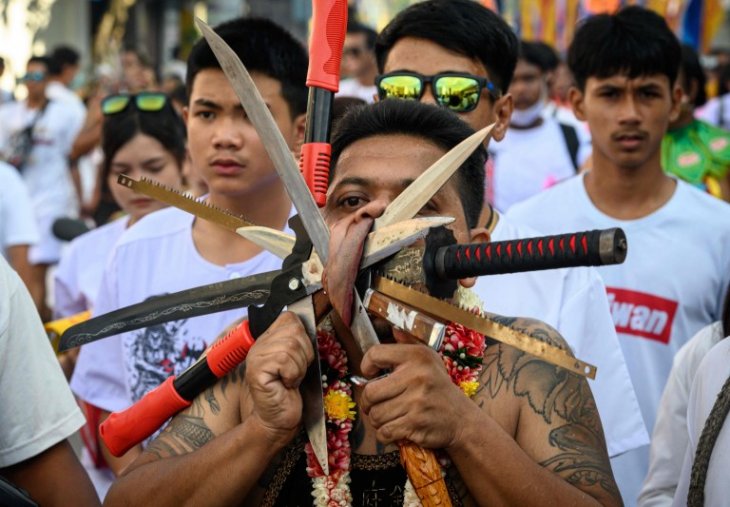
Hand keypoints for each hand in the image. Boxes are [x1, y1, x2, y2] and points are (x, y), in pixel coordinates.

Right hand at [244, 312, 313, 447]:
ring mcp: (256, 357)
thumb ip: (299, 342)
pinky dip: (292, 374)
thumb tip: (312, 326)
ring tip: (291, 379)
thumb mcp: (298, 361)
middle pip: (294, 330)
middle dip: (304, 354)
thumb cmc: (290, 392)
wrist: (279, 420)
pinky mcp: (257, 371)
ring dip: (299, 367)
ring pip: (291, 345)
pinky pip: (284, 360)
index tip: (300, 358)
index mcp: (269, 338)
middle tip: (296, 372)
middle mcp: (259, 344)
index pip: (290, 318)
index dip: (303, 337)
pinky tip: (286, 384)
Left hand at [359, 331, 475, 448]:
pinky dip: (385, 433)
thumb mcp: (430, 360)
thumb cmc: (439, 388)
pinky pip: (384, 431)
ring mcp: (416, 401)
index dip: (366, 366)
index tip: (371, 374)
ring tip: (387, 416)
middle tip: (374, 404)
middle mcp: (417, 376)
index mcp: (417, 356)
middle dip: (368, 402)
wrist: (462, 419)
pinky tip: (394, 429)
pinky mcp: (416, 424)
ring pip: (376, 414)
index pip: (375, 354)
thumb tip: (394, 329)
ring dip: (377, 419)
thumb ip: (409, 344)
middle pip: (370, 392)